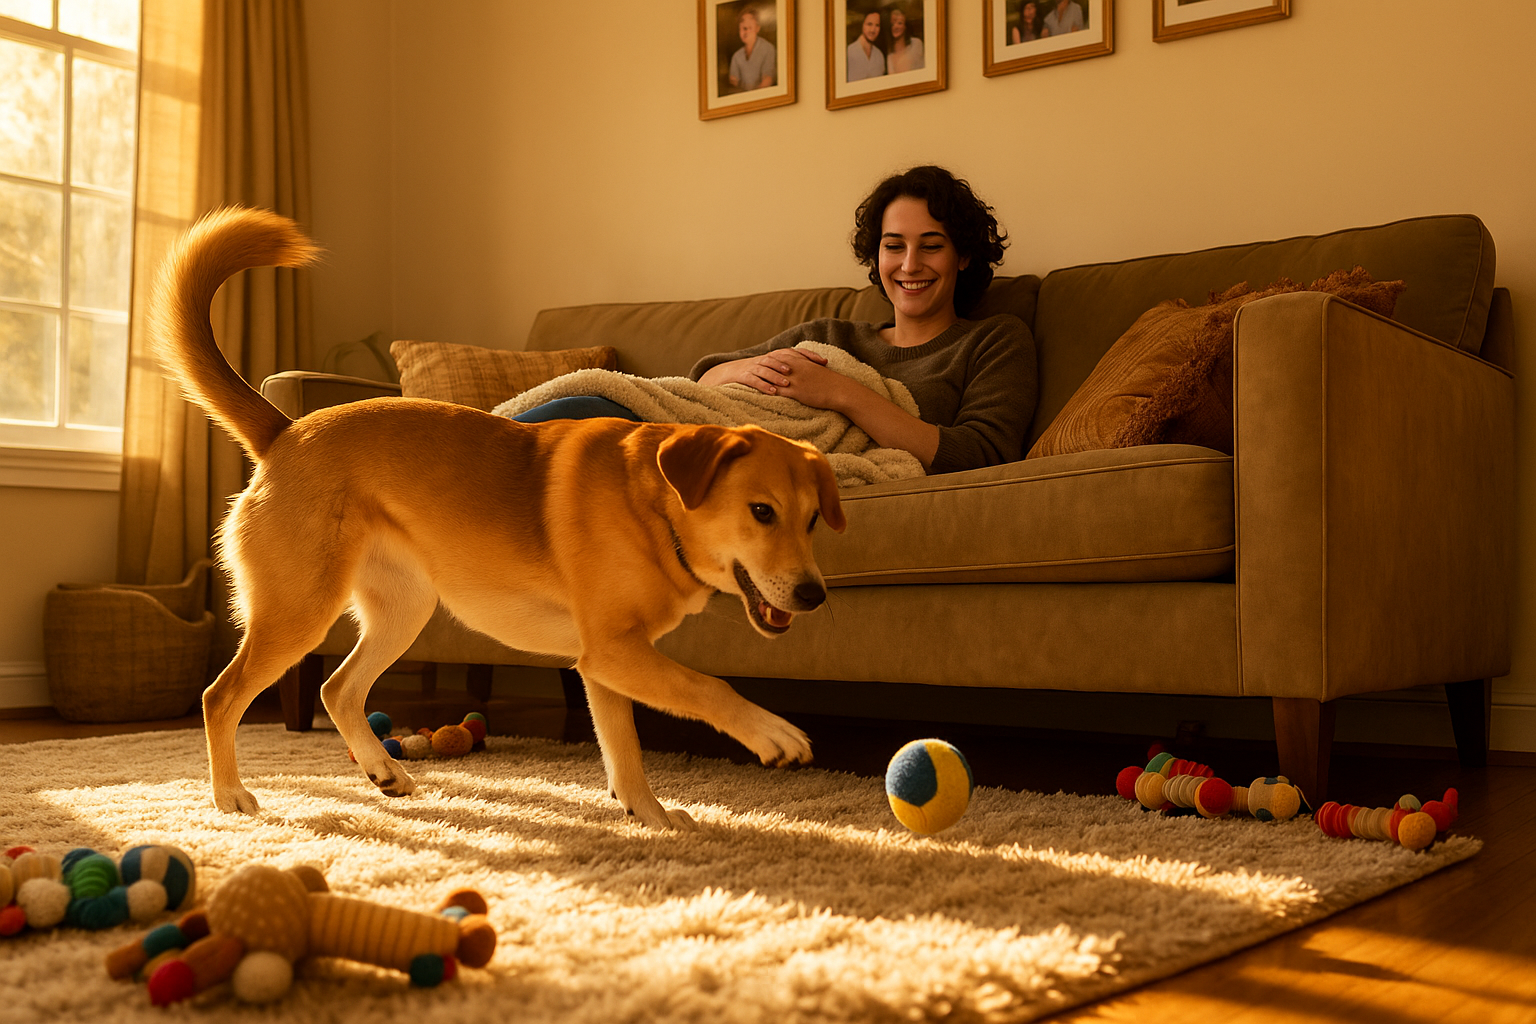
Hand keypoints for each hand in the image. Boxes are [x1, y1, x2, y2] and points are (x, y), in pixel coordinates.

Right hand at [702, 348, 834, 401]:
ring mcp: (754, 367)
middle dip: (794, 363)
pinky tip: (772, 393)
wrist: (729, 372)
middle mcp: (765, 359)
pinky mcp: (744, 376)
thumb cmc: (757, 372)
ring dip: (777, 376)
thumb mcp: (774, 367)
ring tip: (787, 383)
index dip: (809, 355)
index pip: (794, 352)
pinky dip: (763, 386)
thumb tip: (816, 370)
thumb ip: (791, 367)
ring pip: (767, 369)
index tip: (823, 362)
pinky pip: (754, 380)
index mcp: (775, 356)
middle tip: (806, 370)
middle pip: (781, 358)